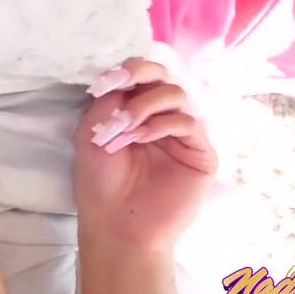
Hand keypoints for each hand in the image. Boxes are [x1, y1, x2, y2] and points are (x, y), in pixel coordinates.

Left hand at [75, 57, 217, 252]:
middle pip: (163, 77)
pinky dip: (162, 123)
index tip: (107, 81)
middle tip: (119, 87)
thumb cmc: (100, 181)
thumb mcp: (93, 130)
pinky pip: (188, 123)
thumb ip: (110, 98)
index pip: (142, 75)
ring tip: (124, 127)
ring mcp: (182, 135)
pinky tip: (142, 137)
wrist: (117, 224)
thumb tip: (124, 73)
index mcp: (135, 111)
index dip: (128, 69)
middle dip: (139, 75)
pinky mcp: (200, 153)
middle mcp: (161, 118)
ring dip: (145, 105)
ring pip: (176, 94)